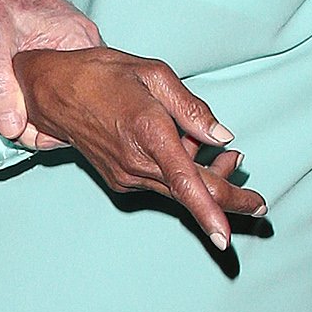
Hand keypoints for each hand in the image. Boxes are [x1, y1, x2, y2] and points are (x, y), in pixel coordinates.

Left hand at [0, 0, 102, 144]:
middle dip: (42, 124)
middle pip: (78, 107)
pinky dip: (43, 107)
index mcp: (79, 41)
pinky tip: (19, 107)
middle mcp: (89, 52)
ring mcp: (83, 59)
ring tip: (8, 114)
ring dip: (41, 118)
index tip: (18, 127)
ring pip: (71, 105)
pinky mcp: (73, 65)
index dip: (50, 122)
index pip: (81, 98)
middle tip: (6, 123)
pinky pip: (65, 95)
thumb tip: (12, 128)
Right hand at [15, 46, 267, 252]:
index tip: (226, 238)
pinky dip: (182, 173)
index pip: (187, 183)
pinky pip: (163, 184)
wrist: (54, 92)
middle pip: (192, 194)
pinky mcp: (122, 181)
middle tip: (257, 200)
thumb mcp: (153, 73)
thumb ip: (191, 107)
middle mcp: (136, 163)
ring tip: (218, 150)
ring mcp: (127, 176)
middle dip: (228, 197)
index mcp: (148, 132)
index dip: (212, 211)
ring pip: (180, 190)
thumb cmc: (103, 75)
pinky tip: (183, 148)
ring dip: (206, 178)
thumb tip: (221, 136)